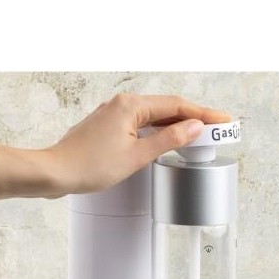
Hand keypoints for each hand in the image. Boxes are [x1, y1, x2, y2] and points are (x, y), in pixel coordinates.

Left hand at [0, 93, 231, 202]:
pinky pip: (142, 124)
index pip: (177, 106)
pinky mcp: (108, 128)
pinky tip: (168, 140)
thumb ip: (168, 140)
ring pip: (155, 116)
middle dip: (195, 118)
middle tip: (219, 129)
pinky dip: (160, 130)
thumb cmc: (89, 166)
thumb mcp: (137, 156)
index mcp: (131, 106)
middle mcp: (122, 105)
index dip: (204, 114)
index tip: (224, 120)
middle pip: (168, 108)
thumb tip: (194, 127)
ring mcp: (114, 115)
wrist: (55, 173)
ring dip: (178, 124)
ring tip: (200, 135)